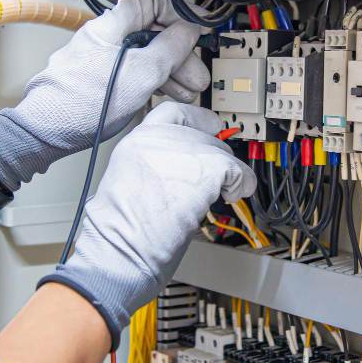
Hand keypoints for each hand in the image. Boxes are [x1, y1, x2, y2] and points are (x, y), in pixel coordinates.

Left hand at [0, 0, 208, 190]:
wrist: (45, 132)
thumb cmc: (82, 103)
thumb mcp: (141, 73)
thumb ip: (169, 48)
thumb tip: (189, 30)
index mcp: (112, 26)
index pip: (151, 0)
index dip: (177, 12)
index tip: (195, 29)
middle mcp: (105, 38)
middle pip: (151, 33)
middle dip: (179, 53)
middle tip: (196, 73)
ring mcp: (100, 59)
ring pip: (143, 56)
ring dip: (169, 72)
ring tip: (187, 92)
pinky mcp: (96, 80)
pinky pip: (131, 73)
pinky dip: (151, 82)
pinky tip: (165, 96)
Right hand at [38, 102, 255, 348]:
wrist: (121, 249)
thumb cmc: (119, 233)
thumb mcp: (129, 183)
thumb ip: (155, 166)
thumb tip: (179, 172)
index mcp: (136, 142)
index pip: (172, 113)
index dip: (197, 119)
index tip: (211, 126)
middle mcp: (158, 139)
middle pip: (201, 134)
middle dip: (213, 157)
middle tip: (217, 179)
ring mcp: (182, 151)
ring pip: (221, 152)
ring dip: (227, 174)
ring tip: (223, 194)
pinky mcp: (205, 168)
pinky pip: (237, 170)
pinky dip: (242, 184)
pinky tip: (234, 196)